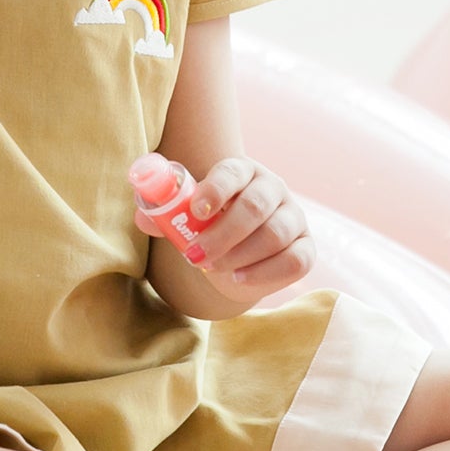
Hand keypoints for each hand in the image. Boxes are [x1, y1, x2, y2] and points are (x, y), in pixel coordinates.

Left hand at [138, 157, 313, 304]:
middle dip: (223, 234)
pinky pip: (295, 260)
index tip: (196, 210)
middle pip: (255, 205)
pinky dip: (264, 273)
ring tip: (213, 268)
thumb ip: (165, 216)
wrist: (237, 255)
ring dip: (239, 256)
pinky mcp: (306, 247)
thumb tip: (143, 217)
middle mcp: (272, 188)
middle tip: (196, 256)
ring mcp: (294, 217)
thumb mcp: (187, 218)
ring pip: (275, 234)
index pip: (232, 172)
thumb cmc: (209, 226)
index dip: (216, 189)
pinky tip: (238, 278)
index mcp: (242, 171)